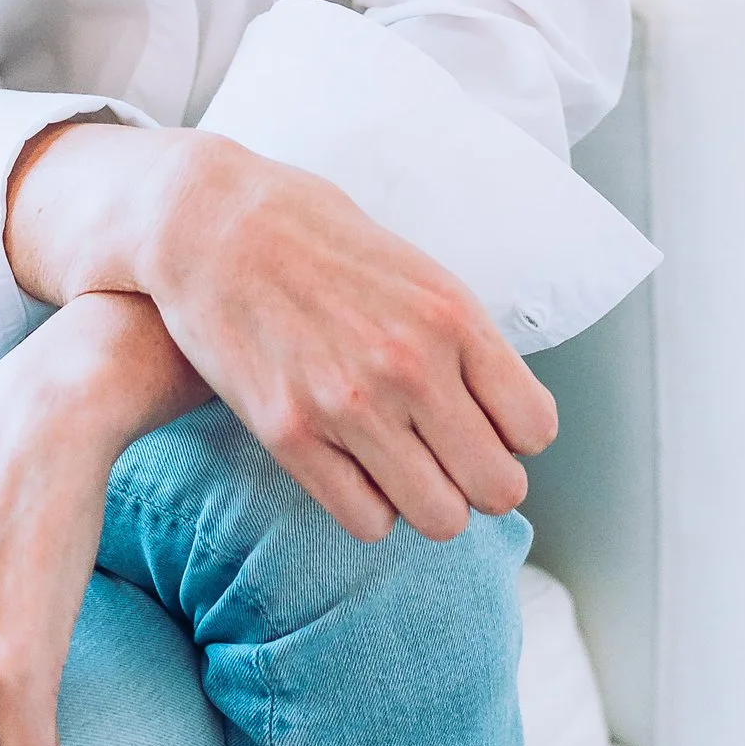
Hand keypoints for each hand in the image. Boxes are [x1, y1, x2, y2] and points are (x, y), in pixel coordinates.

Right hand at [5, 119, 555, 547]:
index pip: (534, 428)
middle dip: (480, 482)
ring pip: (439, 518)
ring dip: (427, 502)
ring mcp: (349, 404)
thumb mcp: (415, 269)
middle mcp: (409, 364)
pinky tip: (353, 469)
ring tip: (402, 467)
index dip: (513, 436)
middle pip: (497, 487)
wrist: (210, 223)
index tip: (483, 424)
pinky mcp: (289, 435)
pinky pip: (367, 522)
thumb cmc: (315, 238)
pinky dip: (368, 507)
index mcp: (451, 315)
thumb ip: (462, 339)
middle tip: (447, 459)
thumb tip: (505, 416)